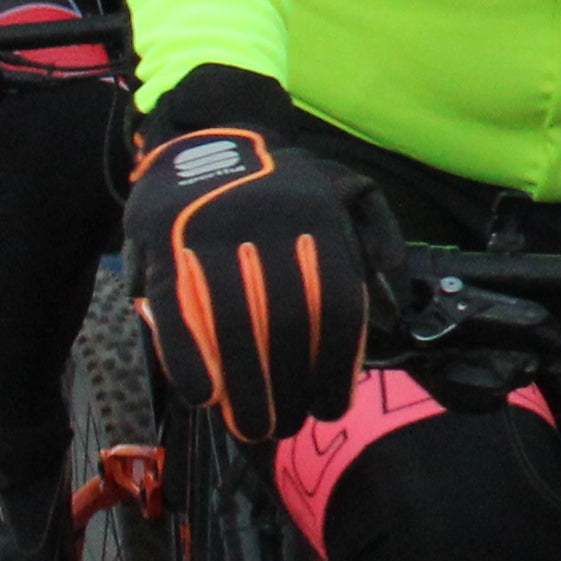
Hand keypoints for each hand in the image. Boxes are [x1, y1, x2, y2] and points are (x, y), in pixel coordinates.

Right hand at [121, 122, 388, 442]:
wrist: (205, 133)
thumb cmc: (282, 183)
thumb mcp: (345, 190)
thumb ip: (377, 241)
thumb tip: (396, 306)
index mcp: (317, 216)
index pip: (337, 305)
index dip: (336, 366)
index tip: (331, 408)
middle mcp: (269, 222)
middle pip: (287, 323)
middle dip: (289, 387)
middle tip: (287, 427)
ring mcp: (213, 229)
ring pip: (235, 322)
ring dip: (246, 387)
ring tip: (253, 426)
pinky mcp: (164, 239)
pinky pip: (178, 309)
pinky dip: (190, 358)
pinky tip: (204, 397)